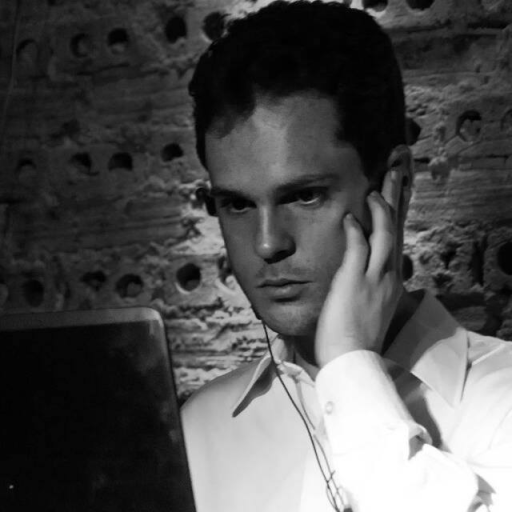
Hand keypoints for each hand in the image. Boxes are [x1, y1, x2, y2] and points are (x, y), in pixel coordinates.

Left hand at [315, 168, 405, 367]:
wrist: (352, 359)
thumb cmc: (355, 337)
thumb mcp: (368, 307)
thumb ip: (366, 285)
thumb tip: (357, 270)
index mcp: (391, 282)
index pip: (395, 241)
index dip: (394, 218)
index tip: (394, 200)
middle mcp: (389, 276)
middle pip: (396, 230)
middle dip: (396, 200)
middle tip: (397, 174)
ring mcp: (375, 278)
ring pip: (384, 234)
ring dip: (380, 208)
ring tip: (375, 189)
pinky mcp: (356, 281)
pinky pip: (358, 247)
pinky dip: (354, 230)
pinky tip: (349, 216)